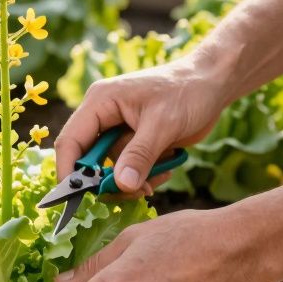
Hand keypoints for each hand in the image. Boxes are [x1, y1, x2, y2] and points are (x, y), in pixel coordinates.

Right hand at [57, 57, 226, 193]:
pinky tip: (166, 170)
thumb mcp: (163, 124)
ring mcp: (119, 130)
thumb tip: (121, 185)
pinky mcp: (135, 142)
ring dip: (133, 180)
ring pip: (112, 168)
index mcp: (100, 102)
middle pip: (89, 160)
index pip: (71, 141)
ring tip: (159, 176)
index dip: (69, 172)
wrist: (213, 84)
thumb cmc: (187, 91)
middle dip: (109, 180)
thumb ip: (139, 155)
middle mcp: (103, 116)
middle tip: (134, 191)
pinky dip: (145, 176)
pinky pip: (130, 168)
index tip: (77, 198)